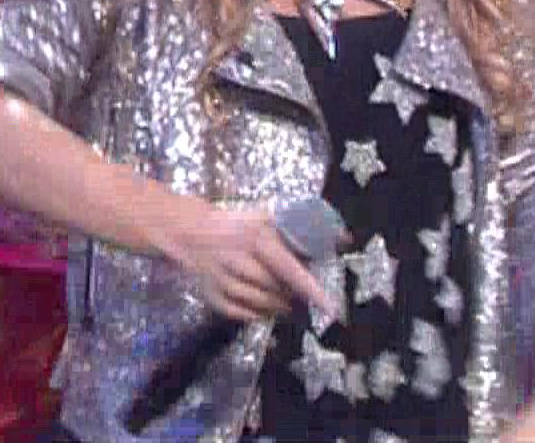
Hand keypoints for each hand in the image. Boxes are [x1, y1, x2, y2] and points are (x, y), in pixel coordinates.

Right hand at [162, 200, 342, 321]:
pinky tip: (264, 311)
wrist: (189, 231)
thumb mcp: (265, 218)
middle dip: (292, 295)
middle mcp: (238, 260)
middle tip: (301, 295)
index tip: (332, 309)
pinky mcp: (211, 294)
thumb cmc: (235, 224)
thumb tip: (345, 239)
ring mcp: (222, 279)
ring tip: (286, 303)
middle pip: (275, 289)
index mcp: (256, 238)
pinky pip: (238, 312)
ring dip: (277, 306)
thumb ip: (300, 228)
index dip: (312, 290)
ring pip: (259, 303)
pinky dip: (255, 315)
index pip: (290, 269)